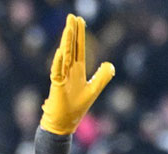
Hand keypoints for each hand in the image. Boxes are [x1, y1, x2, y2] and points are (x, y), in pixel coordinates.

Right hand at [40, 15, 114, 134]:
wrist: (63, 123)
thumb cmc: (75, 107)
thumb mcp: (93, 90)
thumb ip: (102, 77)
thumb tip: (111, 65)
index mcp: (77, 71)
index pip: (78, 49)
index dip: (79, 35)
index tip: (79, 20)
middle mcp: (68, 71)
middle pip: (71, 48)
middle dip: (72, 32)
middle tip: (72, 16)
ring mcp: (61, 77)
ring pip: (64, 56)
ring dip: (66, 42)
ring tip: (68, 28)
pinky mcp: (56, 86)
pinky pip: (57, 72)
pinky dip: (58, 62)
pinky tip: (60, 52)